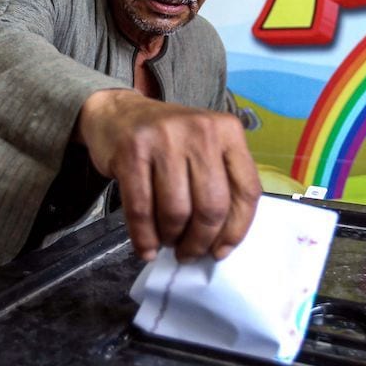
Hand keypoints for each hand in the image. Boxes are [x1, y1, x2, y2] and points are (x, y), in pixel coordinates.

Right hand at [76, 89, 260, 262]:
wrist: (119, 113)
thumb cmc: (169, 141)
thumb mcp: (205, 149)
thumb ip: (221, 183)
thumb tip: (221, 243)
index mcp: (228, 131)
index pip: (246, 191)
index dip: (236, 230)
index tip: (221, 251)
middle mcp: (201, 130)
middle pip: (212, 206)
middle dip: (200, 241)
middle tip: (189, 252)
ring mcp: (164, 138)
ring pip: (176, 212)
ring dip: (172, 238)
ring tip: (168, 241)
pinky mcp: (131, 151)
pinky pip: (141, 209)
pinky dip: (144, 237)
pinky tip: (147, 247)